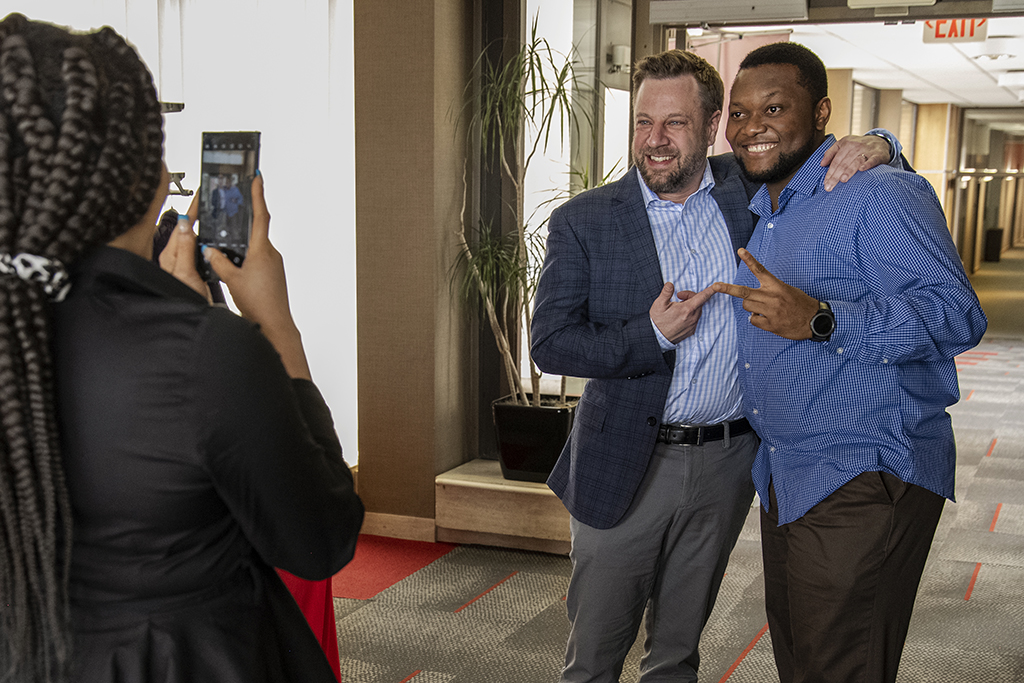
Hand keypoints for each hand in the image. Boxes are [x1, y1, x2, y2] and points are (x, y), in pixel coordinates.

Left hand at [159, 195, 210, 302]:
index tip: (201, 195)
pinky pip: (197, 252)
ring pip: (192, 240)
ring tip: (211, 213)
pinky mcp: (191, 273)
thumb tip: (185, 224)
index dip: (192, 209)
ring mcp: (183, 265)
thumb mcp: (184, 273)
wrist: (187, 321)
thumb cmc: (179, 302)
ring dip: (201, 227)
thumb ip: (184, 248)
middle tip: (208, 198)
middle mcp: (175, 258)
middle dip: (197, 214)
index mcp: (170, 255)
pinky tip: (210, 240)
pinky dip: (204, 242)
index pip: (182, 226)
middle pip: (187, 230)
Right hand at [203, 173, 311, 379]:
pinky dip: (245, 258)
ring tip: (226, 252)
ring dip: (241, 246)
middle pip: (254, 230)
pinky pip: (257, 259)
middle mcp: (271, 253)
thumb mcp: (232, 280)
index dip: (258, 194)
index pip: (260, 215)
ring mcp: (273, 263)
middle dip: (241, 222)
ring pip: (254, 246)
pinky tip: (235, 268)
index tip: (257, 177)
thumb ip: (219, 262)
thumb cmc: (259, 304)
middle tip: (232, 208)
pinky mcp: (273, 273)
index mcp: (262, 250)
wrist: (275, 325)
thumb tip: (211, 251)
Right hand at [650, 282, 714, 343]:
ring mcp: (692, 325)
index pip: (702, 297)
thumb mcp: (659, 304)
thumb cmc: (657, 321)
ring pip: (697, 310)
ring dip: (691, 305)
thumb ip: (666, 292)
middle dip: (691, 296)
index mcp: (686, 309)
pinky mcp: (691, 331)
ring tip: (678, 306)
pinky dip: (690, 314)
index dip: (711, 290)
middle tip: (679, 296)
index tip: (717, 286)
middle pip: (699, 302)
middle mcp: (692, 318)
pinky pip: (694, 319)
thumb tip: (670, 284)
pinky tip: (679, 316)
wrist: (656, 338)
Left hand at [711, 249, 818, 339]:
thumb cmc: (800, 303)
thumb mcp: (787, 290)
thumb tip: (752, 298)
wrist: (815, 320)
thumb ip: (769, 291)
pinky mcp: (770, 324)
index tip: (740, 251)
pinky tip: (767, 319)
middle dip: (727, 289)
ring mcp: (770, 311)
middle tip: (715, 286)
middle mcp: (771, 297)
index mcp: (776, 286)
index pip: (760, 270)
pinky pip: (753, 320)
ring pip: (746, 306)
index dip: (749, 260)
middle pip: (743, 292)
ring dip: (750, 306)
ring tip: (763, 308)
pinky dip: (756, 319)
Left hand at [820, 134, 891, 190]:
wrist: (879, 141)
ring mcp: (867, 150)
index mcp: (846, 144)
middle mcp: (856, 146)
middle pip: (844, 163)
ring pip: (856, 161)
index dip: (830, 172)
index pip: (836, 161)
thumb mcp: (843, 144)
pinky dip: (867, 164)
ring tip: (842, 180)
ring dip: (849, 171)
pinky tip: (862, 169)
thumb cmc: (857, 145)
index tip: (825, 183)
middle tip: (830, 187)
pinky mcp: (878, 155)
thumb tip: (821, 164)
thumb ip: (831, 152)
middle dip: (836, 176)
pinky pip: (872, 159)